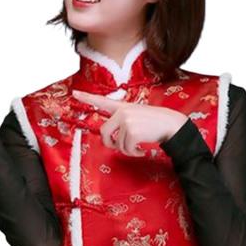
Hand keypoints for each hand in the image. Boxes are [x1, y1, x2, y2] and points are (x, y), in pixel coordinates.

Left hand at [72, 89, 188, 156]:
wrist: (170, 124)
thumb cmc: (154, 123)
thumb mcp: (136, 116)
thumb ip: (122, 122)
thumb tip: (110, 138)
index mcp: (122, 107)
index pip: (102, 101)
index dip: (87, 97)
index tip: (74, 93)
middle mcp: (122, 112)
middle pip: (103, 132)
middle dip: (109, 143)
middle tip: (120, 147)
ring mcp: (126, 121)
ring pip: (116, 144)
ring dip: (127, 150)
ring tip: (137, 147)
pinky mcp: (131, 131)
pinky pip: (125, 149)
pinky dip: (133, 153)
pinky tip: (141, 150)